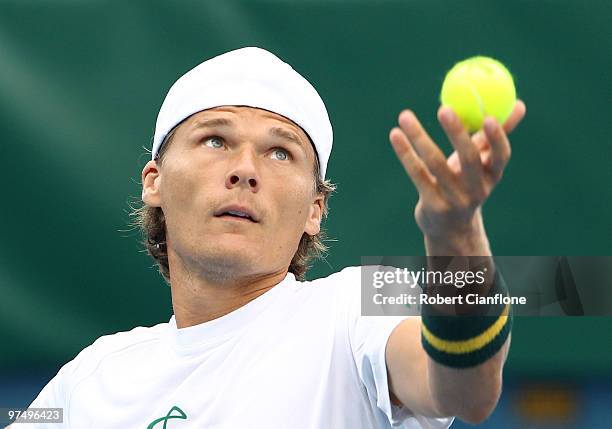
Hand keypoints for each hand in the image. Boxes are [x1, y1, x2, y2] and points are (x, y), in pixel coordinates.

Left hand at [389, 100, 525, 238]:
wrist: (450, 228)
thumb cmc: (466, 184)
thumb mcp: (482, 163)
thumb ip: (495, 135)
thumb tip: (521, 104)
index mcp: (492, 176)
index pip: (501, 156)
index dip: (497, 138)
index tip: (489, 117)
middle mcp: (476, 189)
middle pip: (469, 159)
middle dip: (457, 133)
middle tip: (444, 108)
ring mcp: (454, 199)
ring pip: (436, 163)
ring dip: (419, 137)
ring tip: (405, 115)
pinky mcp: (432, 204)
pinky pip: (417, 174)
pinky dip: (405, 153)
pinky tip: (395, 134)